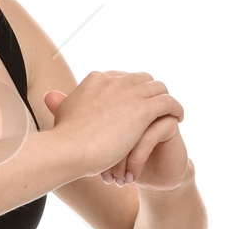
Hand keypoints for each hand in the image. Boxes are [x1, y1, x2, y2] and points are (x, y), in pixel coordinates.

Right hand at [42, 79, 188, 186]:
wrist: (69, 150)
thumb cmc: (62, 140)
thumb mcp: (59, 114)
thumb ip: (59, 103)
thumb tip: (49, 96)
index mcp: (95, 80)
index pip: (120, 78)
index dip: (130, 90)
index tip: (134, 103)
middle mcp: (114, 81)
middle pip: (141, 79)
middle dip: (149, 91)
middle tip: (155, 106)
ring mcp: (129, 93)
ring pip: (158, 87)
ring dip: (165, 98)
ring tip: (171, 111)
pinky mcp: (143, 108)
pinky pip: (168, 102)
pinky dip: (176, 108)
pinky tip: (179, 117)